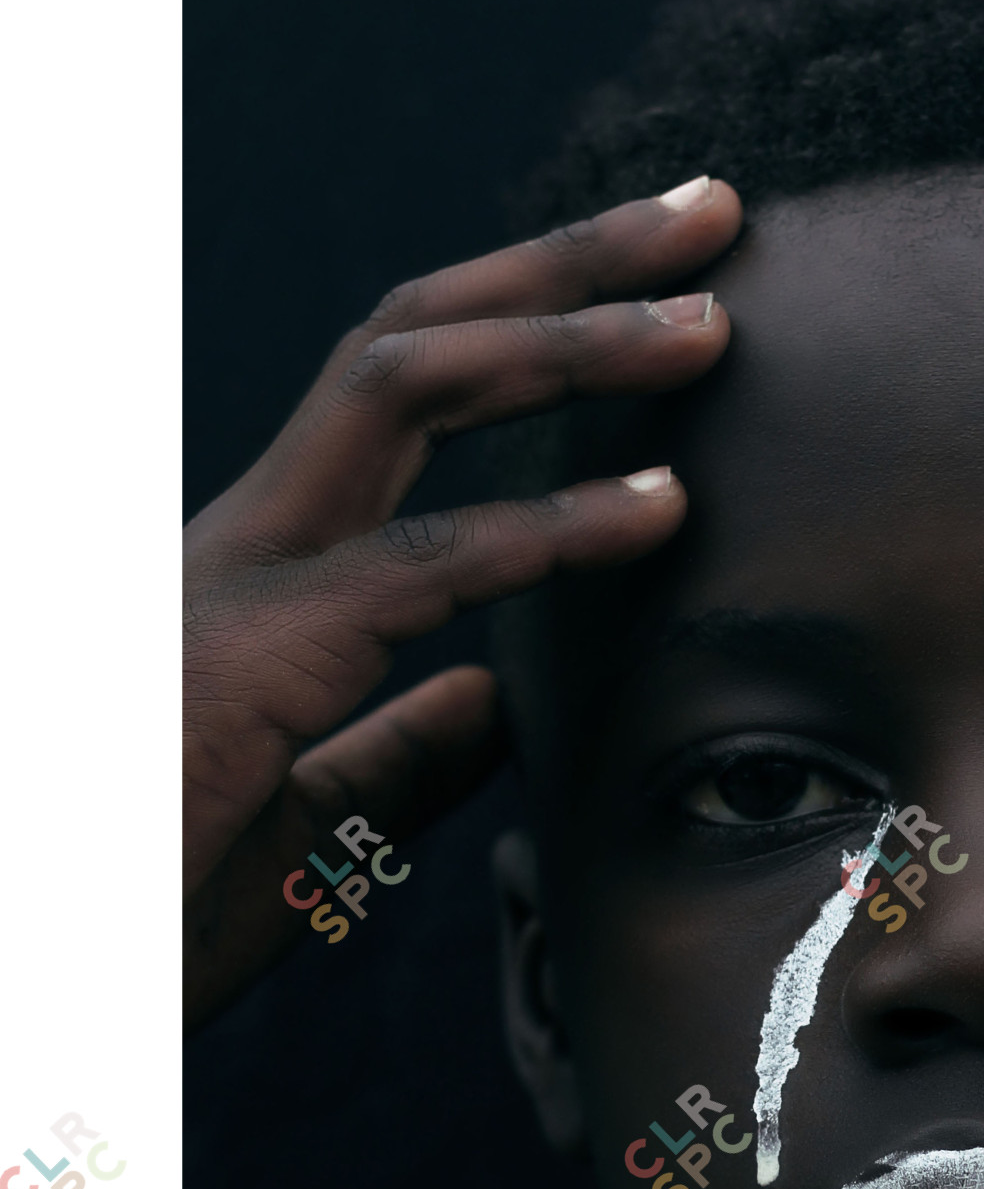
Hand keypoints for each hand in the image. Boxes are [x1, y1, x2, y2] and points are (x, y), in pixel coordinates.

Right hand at [184, 176, 741, 1029]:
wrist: (40, 980)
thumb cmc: (143, 918)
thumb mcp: (307, 830)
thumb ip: (398, 755)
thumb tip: (495, 697)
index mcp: (270, 573)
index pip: (408, 393)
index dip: (540, 323)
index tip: (666, 291)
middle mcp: (249, 543)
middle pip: (414, 339)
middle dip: (568, 261)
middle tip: (711, 208)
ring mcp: (236, 586)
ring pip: (404, 389)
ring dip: (569, 337)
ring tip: (711, 318)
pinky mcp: (242, 663)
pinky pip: (417, 566)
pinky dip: (551, 528)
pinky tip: (664, 504)